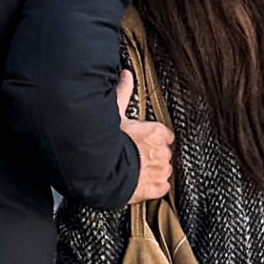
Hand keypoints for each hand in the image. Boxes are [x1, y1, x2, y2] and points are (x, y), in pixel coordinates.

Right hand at [117, 70, 174, 203]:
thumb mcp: (113, 112)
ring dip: (154, 171)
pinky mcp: (154, 189)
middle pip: (165, 153)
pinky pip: (161, 188)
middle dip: (153, 154)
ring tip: (137, 171)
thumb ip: (123, 93)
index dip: (154, 138)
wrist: (99, 170)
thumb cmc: (107, 141)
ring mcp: (159, 172)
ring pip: (164, 171)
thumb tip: (125, 75)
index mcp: (155, 132)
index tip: (144, 140)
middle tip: (136, 156)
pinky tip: (141, 184)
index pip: (165, 135)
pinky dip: (154, 187)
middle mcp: (161, 152)